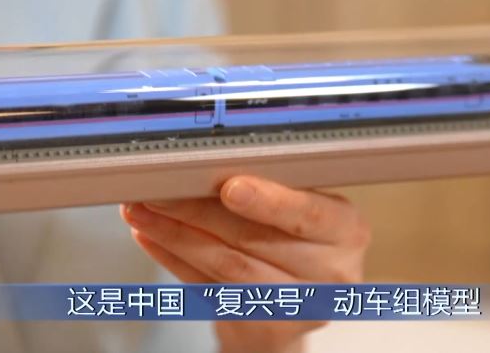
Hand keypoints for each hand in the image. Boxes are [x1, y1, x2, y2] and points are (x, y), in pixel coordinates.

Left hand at [120, 175, 370, 352]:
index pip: (306, 214)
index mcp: (347, 229)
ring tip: (142, 212)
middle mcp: (332, 271)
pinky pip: (210, 289)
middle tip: (158, 190)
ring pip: (227, 265)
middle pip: (255, 239)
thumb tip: (209, 160)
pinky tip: (153, 238)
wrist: (298, 303)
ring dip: (176, 236)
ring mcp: (299, 305)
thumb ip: (274, 189)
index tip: (229, 187)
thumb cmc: (298, 241)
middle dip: (198, 212)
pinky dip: (176, 261)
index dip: (268, 201)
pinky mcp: (266, 328)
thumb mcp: (305, 210)